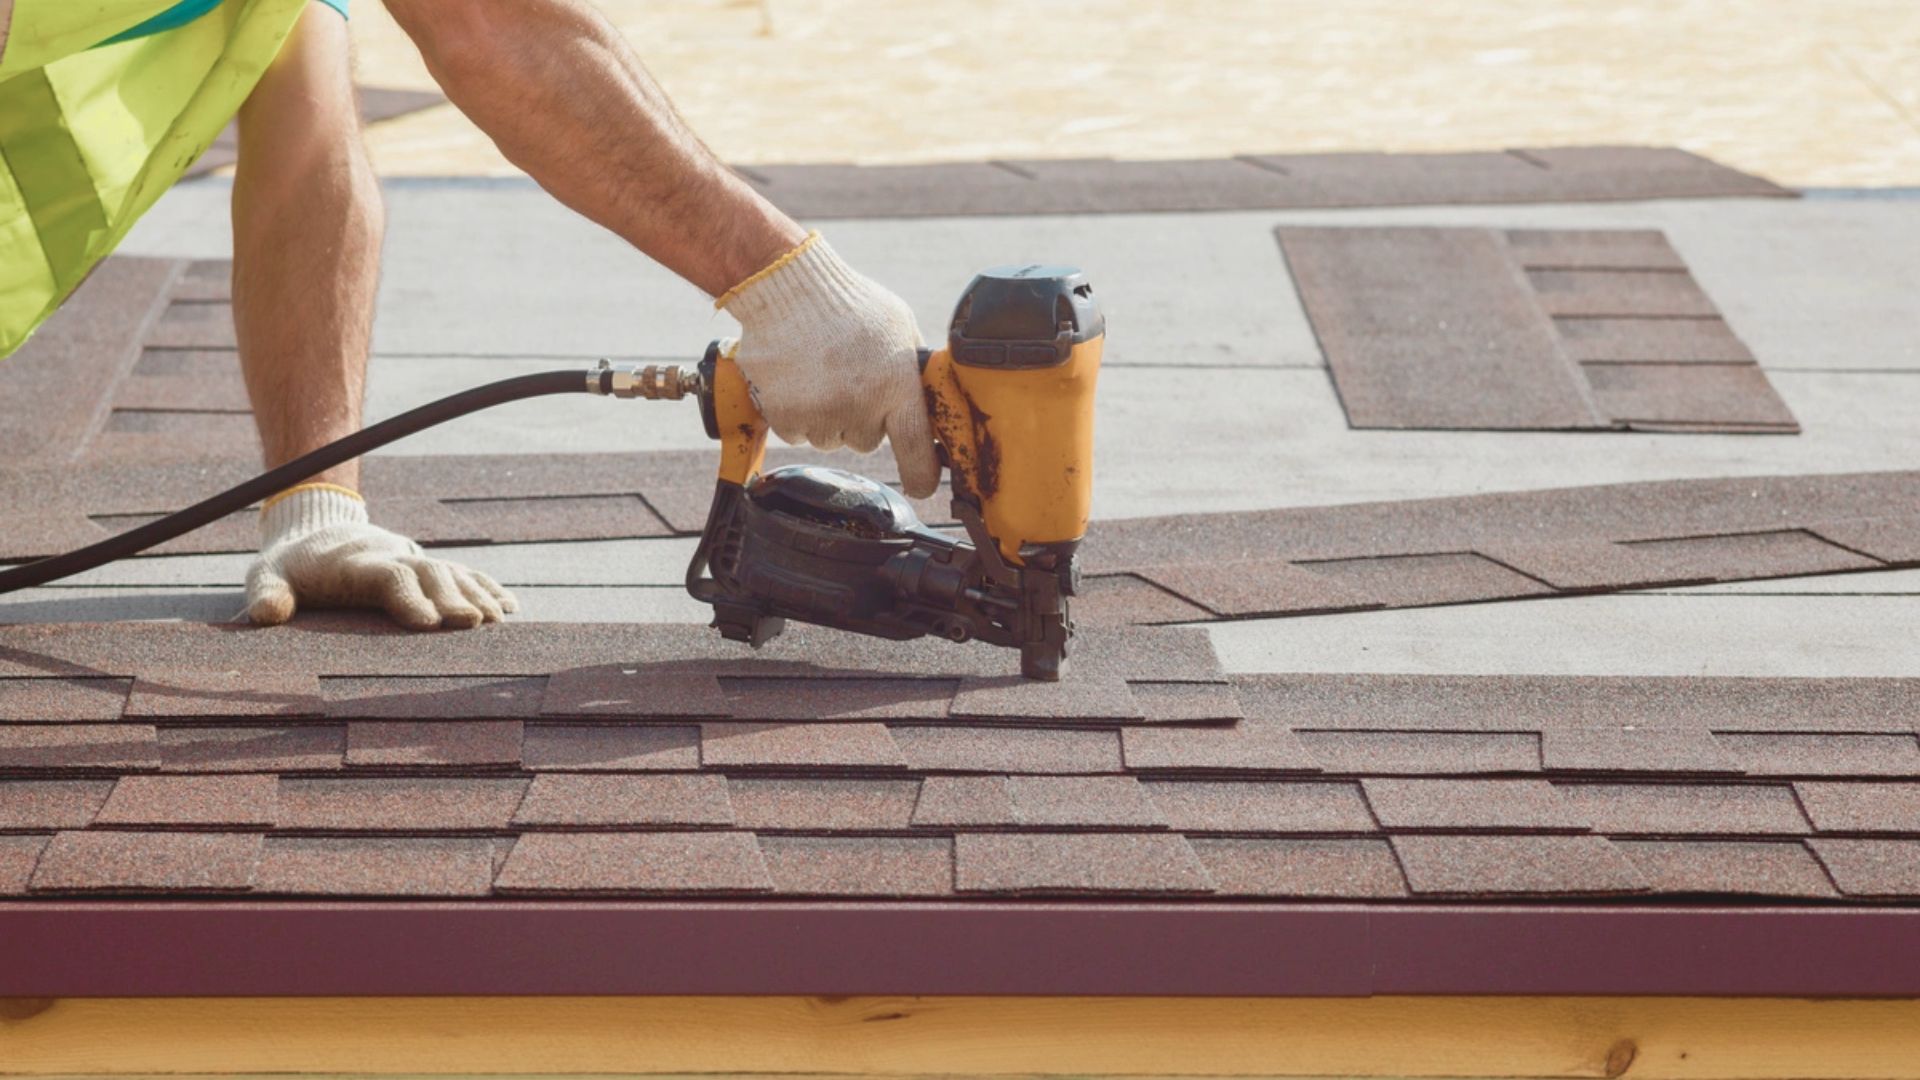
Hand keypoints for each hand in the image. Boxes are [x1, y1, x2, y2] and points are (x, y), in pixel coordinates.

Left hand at [245, 485, 516, 629]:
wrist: (315, 528)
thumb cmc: (289, 566)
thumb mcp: (265, 575)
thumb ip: (267, 594)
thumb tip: (266, 616)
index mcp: (354, 563)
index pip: (387, 575)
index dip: (408, 597)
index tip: (428, 624)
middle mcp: (390, 556)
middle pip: (429, 572)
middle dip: (453, 597)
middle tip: (473, 624)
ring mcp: (412, 558)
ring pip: (451, 571)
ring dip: (476, 594)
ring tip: (497, 620)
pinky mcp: (425, 565)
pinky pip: (464, 573)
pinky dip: (487, 587)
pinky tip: (509, 607)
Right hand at [718, 232, 940, 497]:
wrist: (787, 286)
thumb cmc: (848, 302)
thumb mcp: (899, 327)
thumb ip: (912, 368)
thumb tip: (928, 399)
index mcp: (896, 385)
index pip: (916, 447)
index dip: (922, 474)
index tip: (922, 486)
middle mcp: (859, 406)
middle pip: (866, 441)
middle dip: (860, 418)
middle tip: (849, 379)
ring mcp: (818, 414)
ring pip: (829, 439)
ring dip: (827, 417)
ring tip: (819, 373)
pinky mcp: (783, 416)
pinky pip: (797, 434)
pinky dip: (795, 414)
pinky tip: (796, 378)